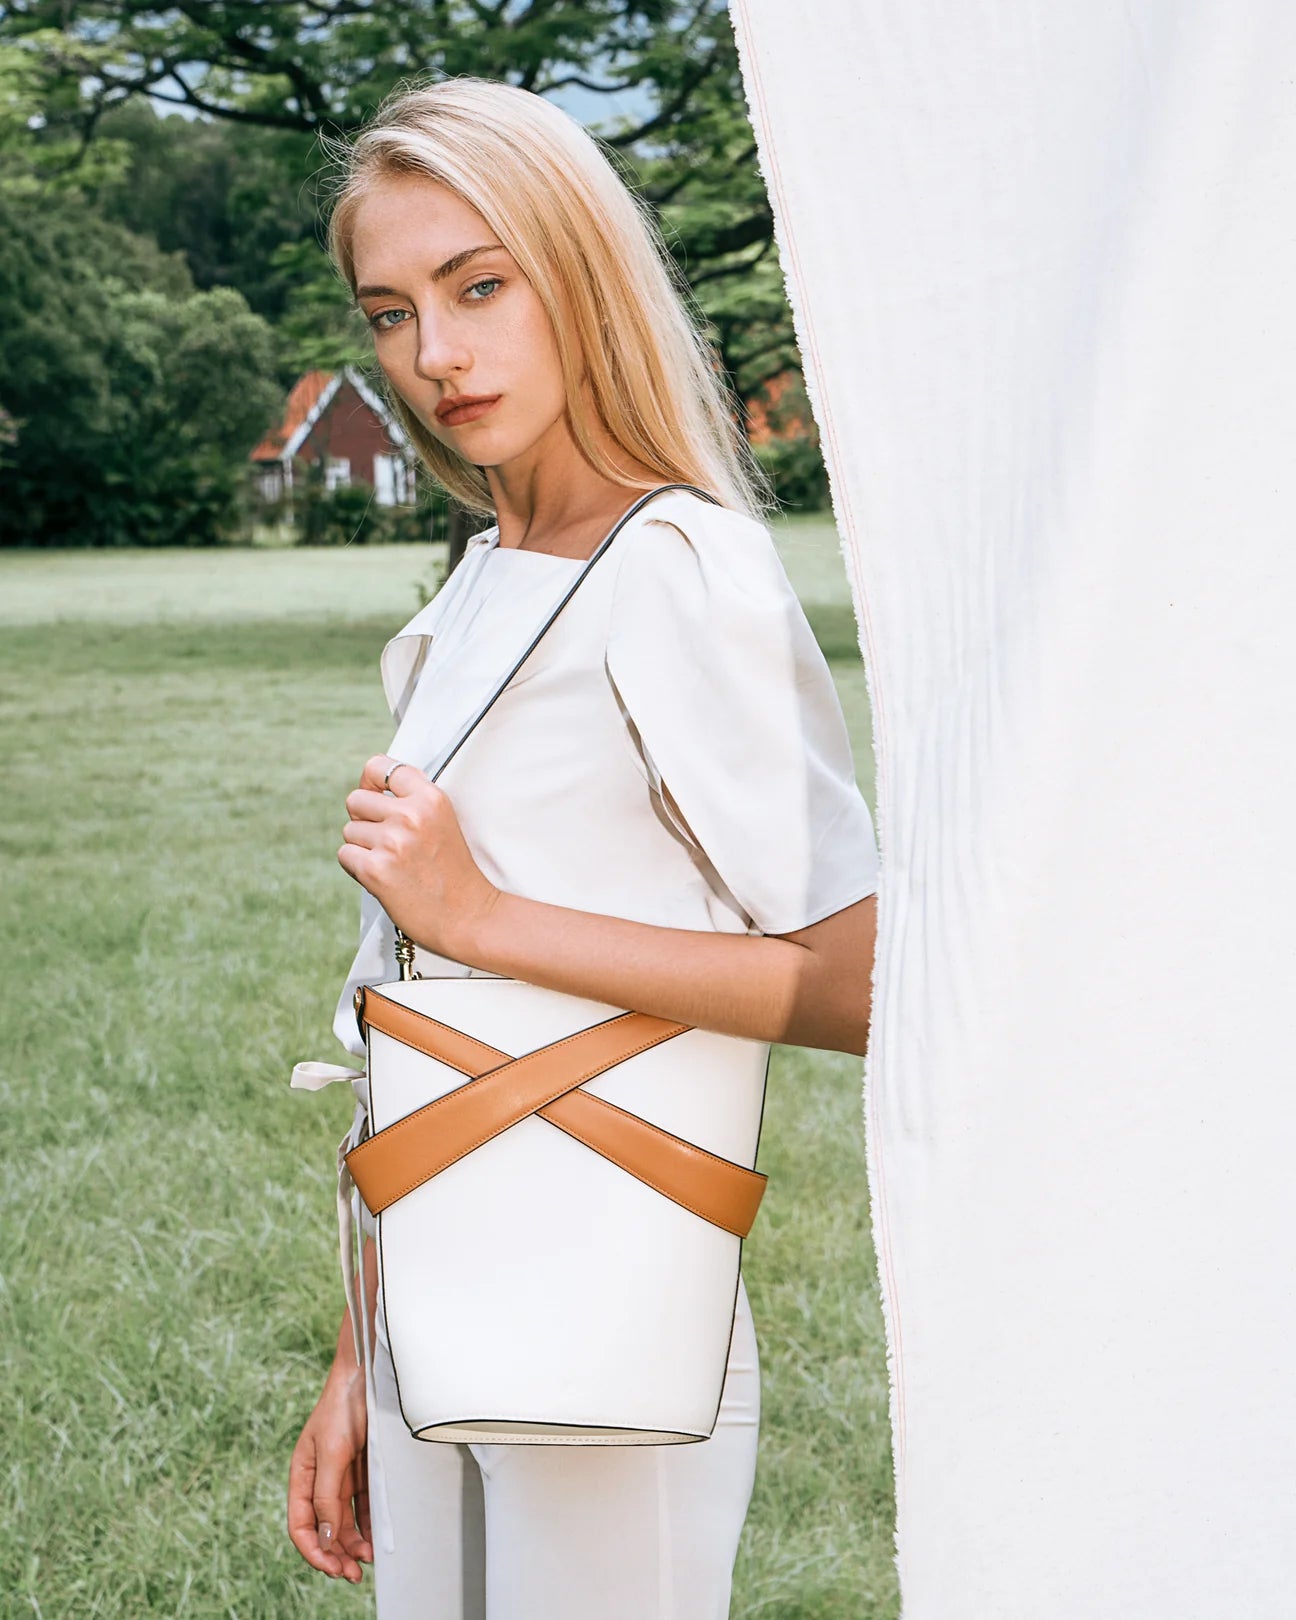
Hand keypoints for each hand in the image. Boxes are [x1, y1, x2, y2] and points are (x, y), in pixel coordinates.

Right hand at [287, 1362, 372, 1584]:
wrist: (369, 1375)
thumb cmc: (342, 1408)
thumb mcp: (331, 1452)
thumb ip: (326, 1495)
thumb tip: (325, 1539)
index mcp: (302, 1476)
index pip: (300, 1525)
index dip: (313, 1550)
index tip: (332, 1567)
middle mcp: (320, 1480)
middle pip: (324, 1528)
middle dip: (336, 1554)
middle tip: (353, 1575)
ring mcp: (343, 1477)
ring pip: (345, 1521)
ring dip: (353, 1543)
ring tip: (368, 1560)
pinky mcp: (365, 1471)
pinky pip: (364, 1506)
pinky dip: (368, 1524)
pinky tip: (376, 1538)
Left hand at [338, 753, 500, 960]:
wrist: (468, 915)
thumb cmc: (453, 872)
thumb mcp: (442, 821)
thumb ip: (410, 801)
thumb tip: (366, 788)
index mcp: (431, 798)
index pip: (380, 767)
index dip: (371, 783)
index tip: (376, 797)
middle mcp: (411, 815)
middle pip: (356, 800)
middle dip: (364, 820)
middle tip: (387, 841)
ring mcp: (393, 842)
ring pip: (349, 831)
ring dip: (363, 848)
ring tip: (393, 863)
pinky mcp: (376, 869)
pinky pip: (345, 855)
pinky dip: (357, 868)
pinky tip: (383, 877)